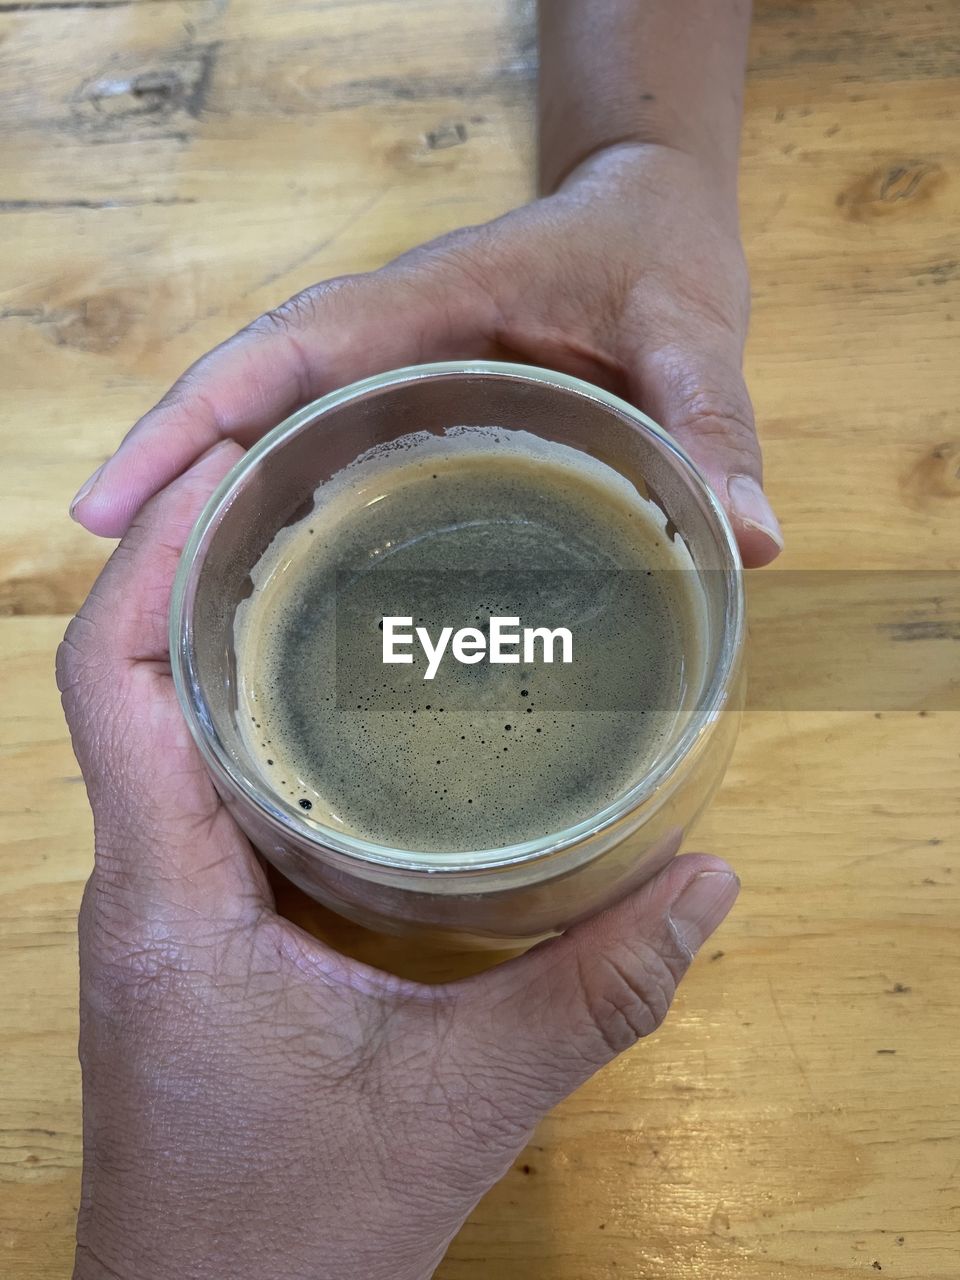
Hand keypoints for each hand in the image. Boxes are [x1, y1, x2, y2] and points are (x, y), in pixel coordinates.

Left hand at [58, 443, 739, 1279]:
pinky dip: (244, 707)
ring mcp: (157, 903)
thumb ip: (592, 994)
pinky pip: (194, 780)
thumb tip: (707, 882)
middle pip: (127, 675)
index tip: (223, 467)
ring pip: (155, 724)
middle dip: (192, 561)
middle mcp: (139, 882)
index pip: (112, 681)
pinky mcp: (187, 927)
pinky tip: (335, 696)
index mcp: (167, 898)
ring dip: (215, 627)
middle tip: (299, 481)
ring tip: (320, 553)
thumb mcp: (459, 1106)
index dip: (152, 557)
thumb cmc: (291, 1239)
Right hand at [70, 143, 781, 565]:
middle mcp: (388, 340)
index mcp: (428, 306)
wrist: (650, 223)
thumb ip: (712, 421)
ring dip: (210, 495)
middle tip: (115, 581)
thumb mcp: (690, 331)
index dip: (195, 421)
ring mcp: (392, 374)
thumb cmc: (653, 259)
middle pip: (248, 398)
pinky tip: (263, 581)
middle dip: (172, 472)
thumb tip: (747, 539)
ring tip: (164, 602)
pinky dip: (277, 501)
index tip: (117, 501)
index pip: (286, 355)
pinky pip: (323, 448)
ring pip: (274, 428)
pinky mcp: (408, 405)